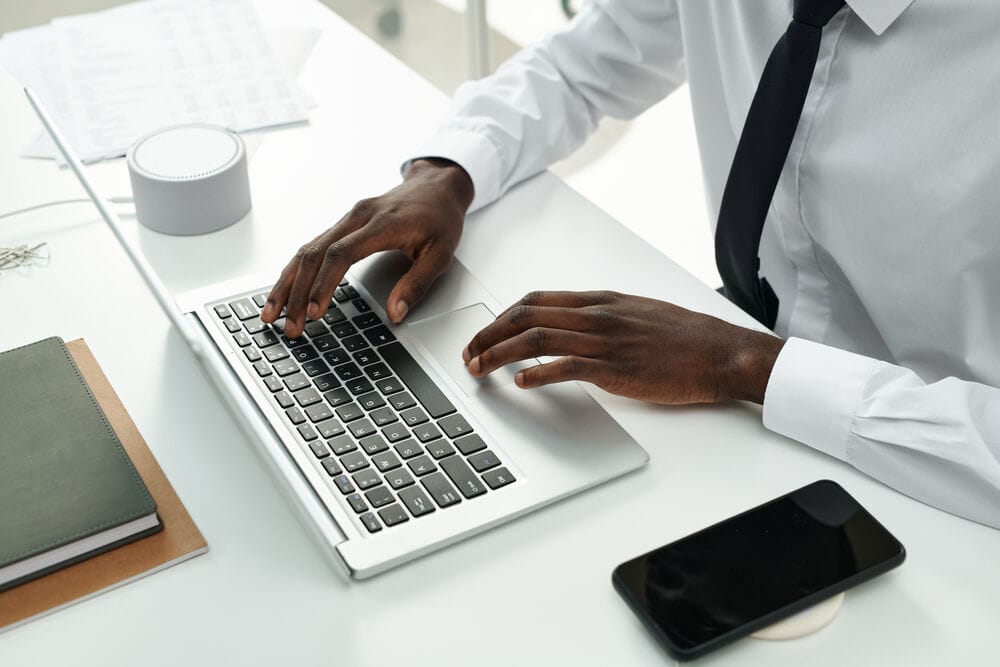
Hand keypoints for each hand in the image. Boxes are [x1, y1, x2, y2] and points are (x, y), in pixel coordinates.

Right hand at [260, 158, 473, 337]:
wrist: (436, 186)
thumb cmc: (440, 218)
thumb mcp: (441, 254)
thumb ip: (417, 284)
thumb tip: (395, 314)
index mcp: (382, 224)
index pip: (342, 254)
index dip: (324, 284)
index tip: (315, 312)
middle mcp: (357, 217)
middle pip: (314, 254)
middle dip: (297, 293)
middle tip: (290, 326)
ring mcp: (347, 219)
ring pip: (306, 250)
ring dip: (287, 284)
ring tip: (272, 314)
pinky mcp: (342, 225)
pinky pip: (312, 248)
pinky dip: (295, 272)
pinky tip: (284, 292)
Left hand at [462, 291, 784, 403]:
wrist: (719, 351)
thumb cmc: (684, 335)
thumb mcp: (637, 312)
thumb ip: (602, 316)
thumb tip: (572, 325)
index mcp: (600, 300)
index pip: (536, 300)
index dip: (503, 316)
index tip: (485, 332)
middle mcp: (596, 315)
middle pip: (526, 316)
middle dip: (489, 334)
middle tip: (470, 353)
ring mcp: (604, 340)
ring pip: (536, 338)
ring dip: (500, 354)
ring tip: (480, 368)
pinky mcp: (615, 368)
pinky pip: (565, 366)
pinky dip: (537, 373)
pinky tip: (521, 383)